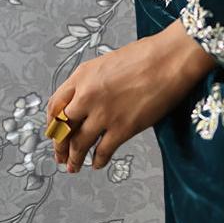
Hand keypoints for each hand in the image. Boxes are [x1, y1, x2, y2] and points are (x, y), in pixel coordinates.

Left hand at [46, 18, 216, 172]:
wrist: (171, 59)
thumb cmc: (147, 55)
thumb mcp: (107, 62)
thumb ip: (92, 81)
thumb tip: (86, 100)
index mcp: (82, 76)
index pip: (55, 106)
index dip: (52, 123)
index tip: (53, 131)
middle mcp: (87, 96)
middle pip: (63, 128)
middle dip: (60, 146)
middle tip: (60, 155)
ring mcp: (104, 114)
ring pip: (79, 143)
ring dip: (75, 158)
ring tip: (73, 167)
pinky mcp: (123, 128)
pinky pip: (103, 151)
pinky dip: (98, 160)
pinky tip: (97, 163)